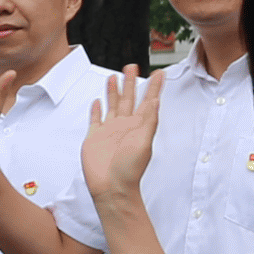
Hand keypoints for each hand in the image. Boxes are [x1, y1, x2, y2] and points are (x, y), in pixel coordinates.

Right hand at [79, 68, 163, 208]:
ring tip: (114, 76)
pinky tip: (97, 102)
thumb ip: (148, 121)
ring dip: (113, 91)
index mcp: (138, 125)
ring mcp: (109, 130)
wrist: (111, 187)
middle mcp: (124, 125)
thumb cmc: (129, 169)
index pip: (148, 101)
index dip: (154, 87)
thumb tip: (155, 100)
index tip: (159, 73)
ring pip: (112, 105)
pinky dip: (96, 110)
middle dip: (131, 82)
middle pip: (128, 98)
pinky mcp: (94, 137)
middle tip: (132, 66)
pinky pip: (95, 119)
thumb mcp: (144, 142)